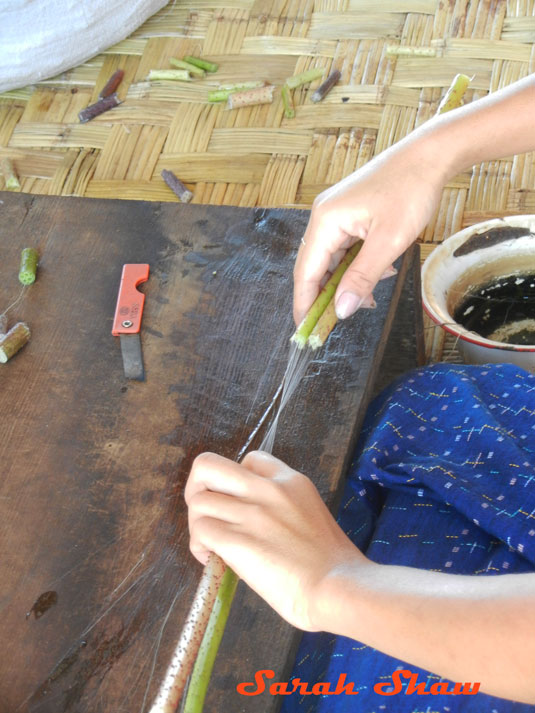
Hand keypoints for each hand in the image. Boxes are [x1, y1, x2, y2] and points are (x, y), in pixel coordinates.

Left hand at [185, 450, 363, 630]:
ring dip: (198, 525)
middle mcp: (267, 490)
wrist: (339, 588)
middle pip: (207, 465)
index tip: (240, 507)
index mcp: (290, 481)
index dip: (235, 482)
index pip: (249, 459)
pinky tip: (212, 561)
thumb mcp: (312, 515)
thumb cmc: (334, 566)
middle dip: (197, 488)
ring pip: (198, 502)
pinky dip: (199, 546)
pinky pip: (201, 531)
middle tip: (207, 515)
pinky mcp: (237, 540)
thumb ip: (282, 508)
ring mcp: (251, 513)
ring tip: (212, 547)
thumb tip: (253, 524)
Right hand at [293, 140, 447, 324]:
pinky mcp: (348, 216)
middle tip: (340, 320)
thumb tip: (341, 310)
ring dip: (347, 282)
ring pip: (331, 261)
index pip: (305, 273)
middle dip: (327, 296)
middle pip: (314, 269)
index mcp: (325, 221)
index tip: (306, 331)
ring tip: (369, 296)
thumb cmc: (410, 190)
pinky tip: (378, 272)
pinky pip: (344, 250)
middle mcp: (324, 217)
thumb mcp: (389, 242)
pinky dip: (356, 267)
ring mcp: (335, 216)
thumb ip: (362, 278)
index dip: (304, 304)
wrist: (428, 157)